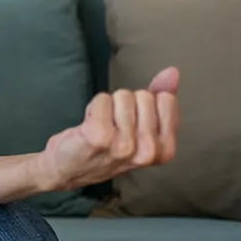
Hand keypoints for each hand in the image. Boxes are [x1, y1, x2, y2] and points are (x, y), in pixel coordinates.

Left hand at [36, 67, 179, 191]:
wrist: (68, 168)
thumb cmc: (106, 147)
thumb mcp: (140, 129)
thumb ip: (160, 100)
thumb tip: (172, 72)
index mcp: (164, 150)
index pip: (166, 99)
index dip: (144, 104)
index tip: (132, 122)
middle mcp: (148, 151)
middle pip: (144, 95)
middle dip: (125, 104)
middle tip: (114, 126)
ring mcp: (124, 146)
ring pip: (123, 96)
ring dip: (108, 106)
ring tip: (101, 126)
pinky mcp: (100, 137)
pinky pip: (102, 99)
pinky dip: (93, 106)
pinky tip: (89, 126)